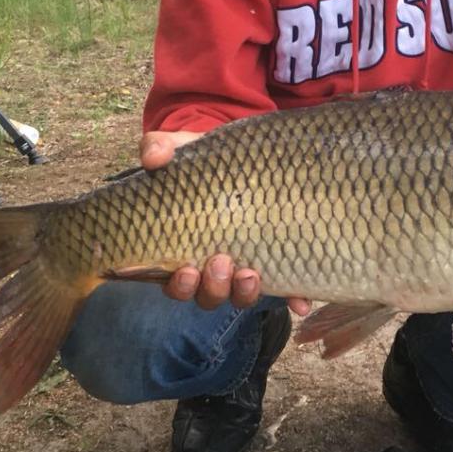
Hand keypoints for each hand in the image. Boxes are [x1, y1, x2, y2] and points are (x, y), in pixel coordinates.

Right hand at [139, 128, 310, 315]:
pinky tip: (301, 302)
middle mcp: (212, 267)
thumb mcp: (182, 149)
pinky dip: (294, 300)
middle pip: (208, 295)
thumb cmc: (207, 160)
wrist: (249, 156)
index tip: (184, 269)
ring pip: (241, 296)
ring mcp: (245, 268)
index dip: (179, 284)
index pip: (174, 282)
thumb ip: (160, 149)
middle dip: (213, 288)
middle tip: (221, 263)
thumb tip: (152, 158)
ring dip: (244, 293)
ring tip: (250, 274)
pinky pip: (286, 290)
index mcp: (184, 249)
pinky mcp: (278, 262)